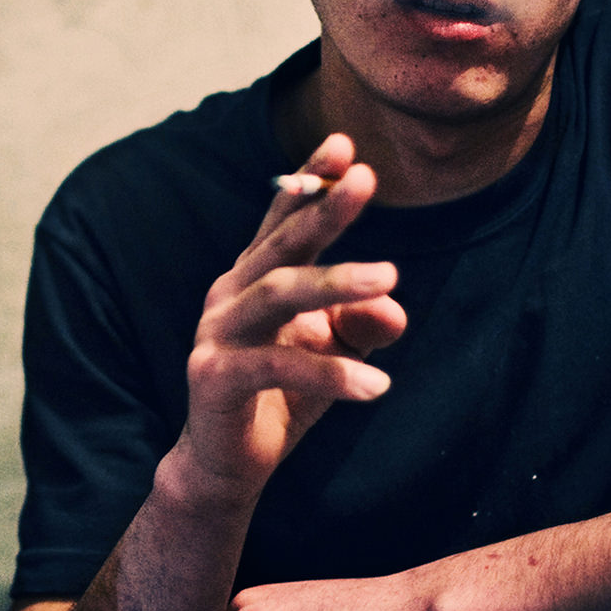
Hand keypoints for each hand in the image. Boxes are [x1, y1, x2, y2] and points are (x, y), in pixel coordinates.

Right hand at [169, 134, 407, 506]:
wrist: (229, 466)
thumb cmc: (283, 397)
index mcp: (252, 277)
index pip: (281, 220)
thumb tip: (396, 306)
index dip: (309, 181)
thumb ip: (363, 324)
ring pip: (277, 293)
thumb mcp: (335, 352)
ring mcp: (215, 333)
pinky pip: (277, 366)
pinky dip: (330, 373)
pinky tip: (378, 385)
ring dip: (335, 281)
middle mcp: (229, 294)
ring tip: (391, 277)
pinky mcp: (214, 378)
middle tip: (368, 179)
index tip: (345, 144)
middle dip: (323, 209)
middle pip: (280, 244)